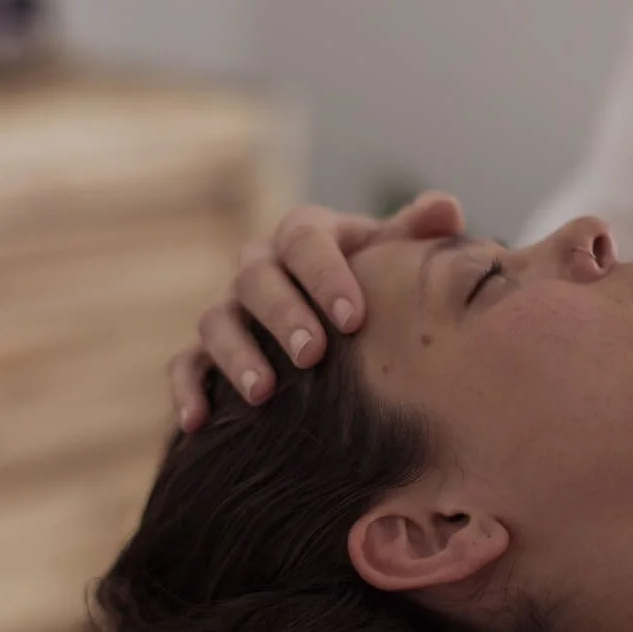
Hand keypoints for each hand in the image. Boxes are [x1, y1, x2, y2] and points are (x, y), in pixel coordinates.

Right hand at [169, 191, 464, 428]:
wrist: (344, 328)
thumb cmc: (375, 287)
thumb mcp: (393, 259)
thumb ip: (415, 236)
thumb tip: (447, 208)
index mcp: (306, 237)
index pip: (306, 239)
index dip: (326, 276)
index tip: (354, 318)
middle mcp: (260, 267)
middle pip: (256, 278)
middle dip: (282, 316)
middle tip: (312, 356)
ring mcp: (229, 310)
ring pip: (217, 321)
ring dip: (237, 356)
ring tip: (263, 394)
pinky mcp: (206, 352)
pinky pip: (185, 365)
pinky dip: (188, 390)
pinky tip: (197, 423)